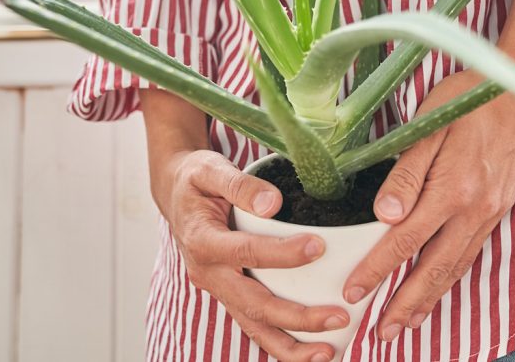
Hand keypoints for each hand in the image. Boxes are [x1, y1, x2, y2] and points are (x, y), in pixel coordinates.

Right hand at [158, 149, 348, 361]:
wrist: (175, 194)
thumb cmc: (197, 180)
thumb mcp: (211, 169)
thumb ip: (240, 185)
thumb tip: (272, 204)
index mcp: (202, 241)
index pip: (245, 252)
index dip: (282, 254)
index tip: (319, 248)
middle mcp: (208, 273)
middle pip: (253, 304)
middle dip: (297, 316)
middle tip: (339, 315)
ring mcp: (218, 289)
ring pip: (253, 327)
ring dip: (290, 346)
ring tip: (328, 353)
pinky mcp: (229, 295)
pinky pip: (255, 324)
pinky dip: (282, 341)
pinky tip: (313, 349)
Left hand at [342, 72, 514, 341]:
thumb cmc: (469, 100)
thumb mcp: (429, 125)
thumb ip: (406, 173)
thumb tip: (385, 215)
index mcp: (453, 189)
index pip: (406, 240)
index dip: (378, 269)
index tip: (354, 291)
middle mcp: (475, 209)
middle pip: (433, 268)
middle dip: (405, 304)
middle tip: (380, 332)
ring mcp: (491, 213)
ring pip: (455, 267)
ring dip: (429, 299)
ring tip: (407, 322)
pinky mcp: (499, 210)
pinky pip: (472, 254)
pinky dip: (452, 277)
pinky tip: (439, 287)